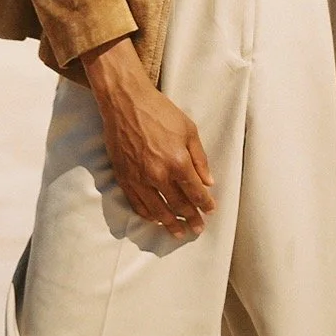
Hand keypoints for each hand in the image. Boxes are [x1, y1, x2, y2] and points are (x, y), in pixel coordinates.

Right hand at [81, 37, 215, 240]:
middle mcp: (159, 175)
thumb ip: (200, 158)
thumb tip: (208, 182)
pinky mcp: (125, 178)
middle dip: (191, 218)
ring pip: (158, 211)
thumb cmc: (160, 111)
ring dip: (171, 224)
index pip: (196, 193)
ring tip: (180, 233)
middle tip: (198, 228)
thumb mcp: (188, 129)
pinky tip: (156, 220)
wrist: (126, 102)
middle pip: (179, 206)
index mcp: (178, 161)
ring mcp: (140, 179)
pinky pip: (138, 205)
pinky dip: (149, 216)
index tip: (210, 210)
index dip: (205, 204)